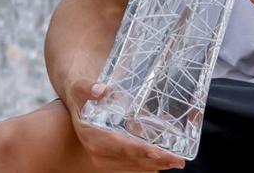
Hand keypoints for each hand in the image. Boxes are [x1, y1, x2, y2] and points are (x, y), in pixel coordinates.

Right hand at [65, 78, 185, 170]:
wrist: (76, 101)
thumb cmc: (81, 94)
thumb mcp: (80, 87)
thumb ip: (87, 88)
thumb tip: (99, 90)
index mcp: (91, 135)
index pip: (118, 146)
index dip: (138, 150)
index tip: (156, 151)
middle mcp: (98, 150)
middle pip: (130, 159)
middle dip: (155, 161)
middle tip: (177, 160)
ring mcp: (105, 157)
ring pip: (133, 165)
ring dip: (156, 165)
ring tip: (176, 161)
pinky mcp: (111, 158)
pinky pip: (132, 164)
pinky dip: (149, 163)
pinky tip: (163, 160)